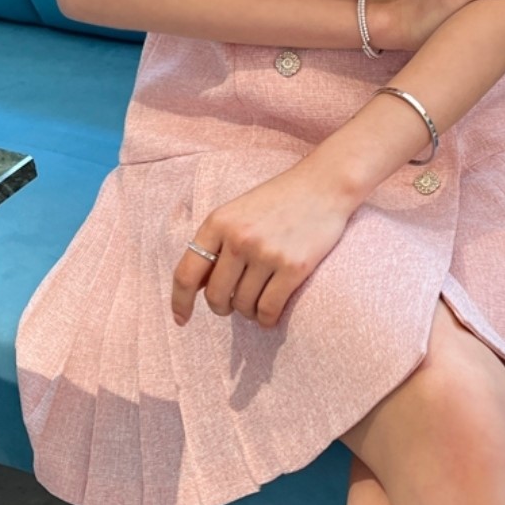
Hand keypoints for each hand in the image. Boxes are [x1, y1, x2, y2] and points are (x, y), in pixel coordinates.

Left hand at [171, 157, 355, 329]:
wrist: (324, 185)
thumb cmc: (280, 200)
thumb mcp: (238, 212)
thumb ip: (217, 244)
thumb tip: (197, 287)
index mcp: (219, 223)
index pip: (187, 274)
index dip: (180, 302)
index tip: (181, 319)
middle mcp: (239, 238)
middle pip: (215, 295)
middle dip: (222, 307)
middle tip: (232, 305)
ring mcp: (266, 253)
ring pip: (243, 305)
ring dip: (248, 312)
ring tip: (256, 304)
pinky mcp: (293, 267)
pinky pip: (269, 309)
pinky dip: (266, 319)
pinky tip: (269, 315)